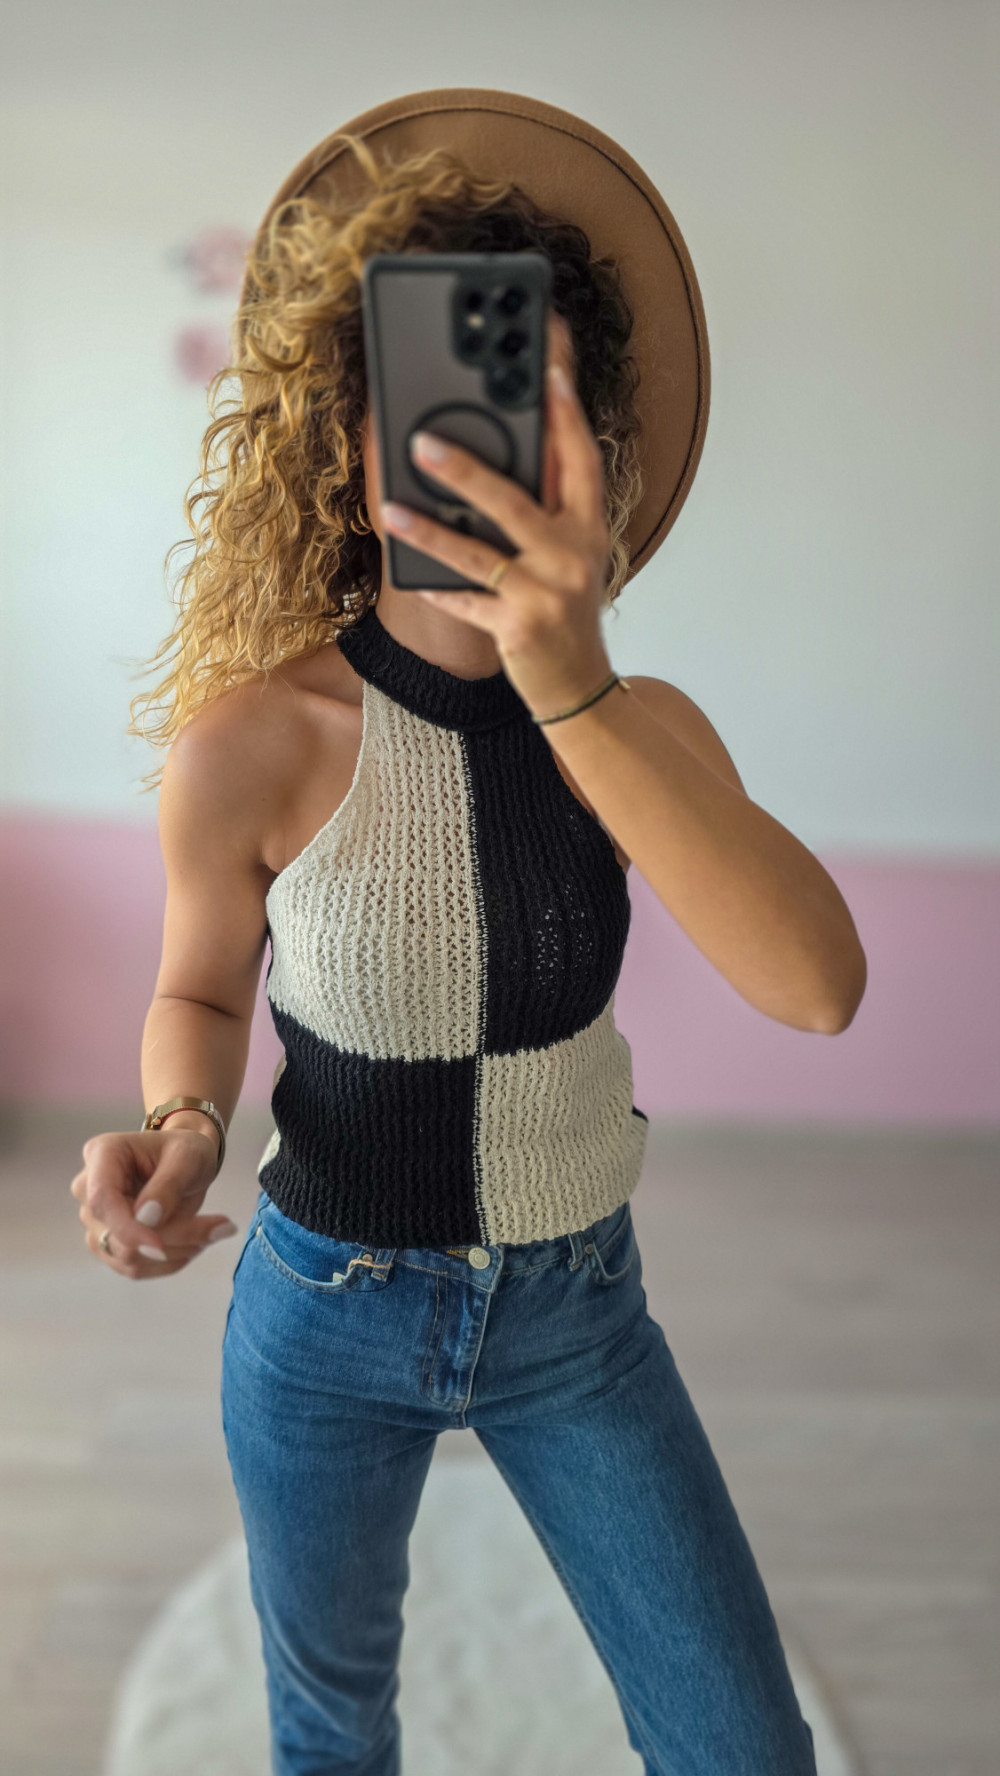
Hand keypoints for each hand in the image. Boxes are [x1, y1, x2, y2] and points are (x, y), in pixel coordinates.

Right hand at [70, 1126, 237, 1280]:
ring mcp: (96, 1220)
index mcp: (102, 1154)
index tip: (161, 1244)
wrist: (186, 1162)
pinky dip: (168, 1262)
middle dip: (170, 1238)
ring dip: (173, 1252)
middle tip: (222, 1227)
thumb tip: (146, 1219)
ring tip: (212, 1231)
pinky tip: (194, 1243)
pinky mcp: (109, 1243)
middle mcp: (88, 1188)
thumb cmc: (186, 1150)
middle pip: (117, 1233)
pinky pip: (134, 1268)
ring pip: (126, 1256)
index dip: (128, 1227)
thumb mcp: (189, 1156)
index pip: (102, 1199)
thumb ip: (168, 1184)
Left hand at [380, 313, 615, 721]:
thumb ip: (549, 508)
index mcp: (589, 527)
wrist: (576, 685)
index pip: (580, 459)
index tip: (548, 370)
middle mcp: (573, 556)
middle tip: (422, 442)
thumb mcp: (570, 555)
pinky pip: (467, 602)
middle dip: (467, 470)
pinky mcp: (519, 629)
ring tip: (391, 508)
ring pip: (480, 554)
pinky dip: (438, 589)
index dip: (566, 413)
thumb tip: (497, 455)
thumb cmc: (563, 610)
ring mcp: (546, 593)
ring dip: (431, 531)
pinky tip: (410, 575)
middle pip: (515, 502)